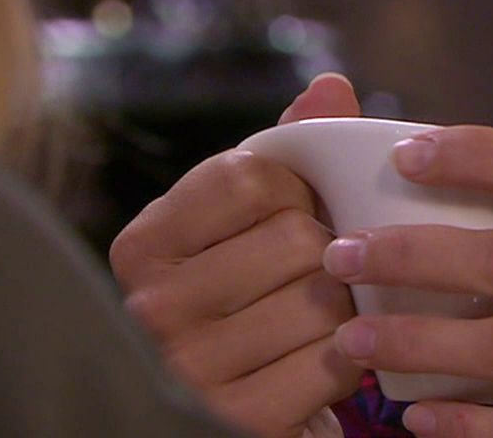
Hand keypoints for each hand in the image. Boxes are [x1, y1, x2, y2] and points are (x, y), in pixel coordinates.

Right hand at [110, 74, 367, 437]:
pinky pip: (335, 360)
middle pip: (297, 238)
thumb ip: (288, 152)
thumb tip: (330, 87)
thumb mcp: (253, 220)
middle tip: (317, 275)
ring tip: (320, 319)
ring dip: (344, 308)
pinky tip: (323, 361)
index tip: (294, 214)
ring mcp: (190, 368)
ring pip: (324, 299)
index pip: (253, 176)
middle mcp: (150, 306)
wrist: (240, 411)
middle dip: (329, 252)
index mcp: (143, 244)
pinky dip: (348, 358)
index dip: (299, 189)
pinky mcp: (237, 419)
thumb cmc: (251, 298)